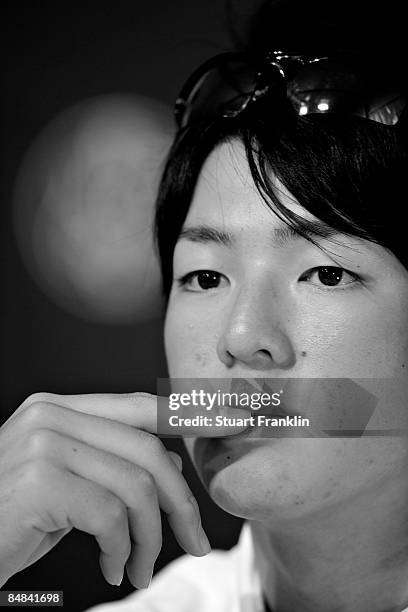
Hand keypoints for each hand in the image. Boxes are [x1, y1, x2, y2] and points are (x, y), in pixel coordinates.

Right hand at [0, 391, 236, 588]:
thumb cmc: (12, 518)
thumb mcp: (64, 481)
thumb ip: (107, 462)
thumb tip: (169, 469)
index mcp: (60, 408)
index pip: (141, 405)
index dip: (193, 414)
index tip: (237, 421)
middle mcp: (51, 415)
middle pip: (148, 451)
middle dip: (181, 502)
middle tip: (192, 542)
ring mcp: (43, 443)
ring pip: (136, 485)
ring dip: (150, 537)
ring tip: (138, 567)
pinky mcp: (38, 480)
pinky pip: (111, 514)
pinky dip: (121, 549)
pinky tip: (112, 568)